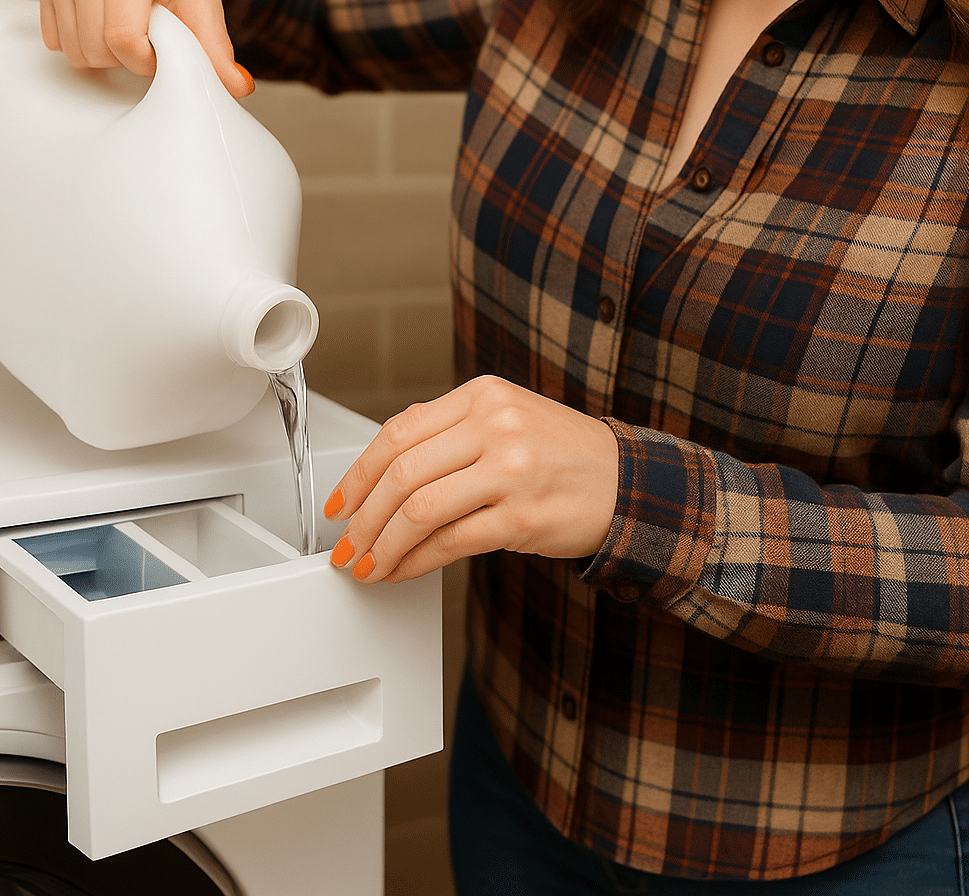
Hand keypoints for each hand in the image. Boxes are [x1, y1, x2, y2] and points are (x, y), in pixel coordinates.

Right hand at [40, 0, 251, 94]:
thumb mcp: (207, 11)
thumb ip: (217, 53)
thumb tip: (239, 88)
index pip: (123, 37)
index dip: (145, 60)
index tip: (162, 48)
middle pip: (96, 48)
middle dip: (127, 59)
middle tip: (148, 38)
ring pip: (75, 50)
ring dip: (105, 54)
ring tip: (128, 29)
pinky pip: (56, 40)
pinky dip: (83, 44)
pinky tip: (104, 24)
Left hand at [324, 376, 619, 582]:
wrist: (629, 483)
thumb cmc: (562, 456)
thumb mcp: (506, 421)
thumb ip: (448, 435)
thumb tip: (381, 477)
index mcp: (482, 396)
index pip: (399, 432)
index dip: (358, 473)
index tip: (340, 502)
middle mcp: (495, 426)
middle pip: (401, 472)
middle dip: (363, 517)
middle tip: (347, 544)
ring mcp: (510, 471)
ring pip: (419, 509)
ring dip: (383, 545)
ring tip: (370, 565)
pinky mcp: (521, 518)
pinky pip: (450, 542)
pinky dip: (416, 562)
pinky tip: (404, 571)